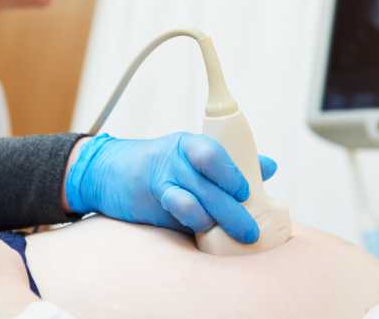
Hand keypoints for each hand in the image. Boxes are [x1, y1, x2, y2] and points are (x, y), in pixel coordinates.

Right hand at [64, 132, 278, 243]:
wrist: (108, 172)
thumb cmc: (161, 168)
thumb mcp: (193, 160)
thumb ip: (230, 166)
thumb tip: (269, 167)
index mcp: (191, 144)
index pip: (214, 152)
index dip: (232, 172)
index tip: (248, 192)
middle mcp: (176, 157)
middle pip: (210, 181)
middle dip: (234, 208)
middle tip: (251, 231)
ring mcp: (162, 177)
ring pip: (195, 197)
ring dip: (217, 217)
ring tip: (235, 235)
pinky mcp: (151, 198)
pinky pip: (176, 208)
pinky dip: (193, 219)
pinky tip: (202, 228)